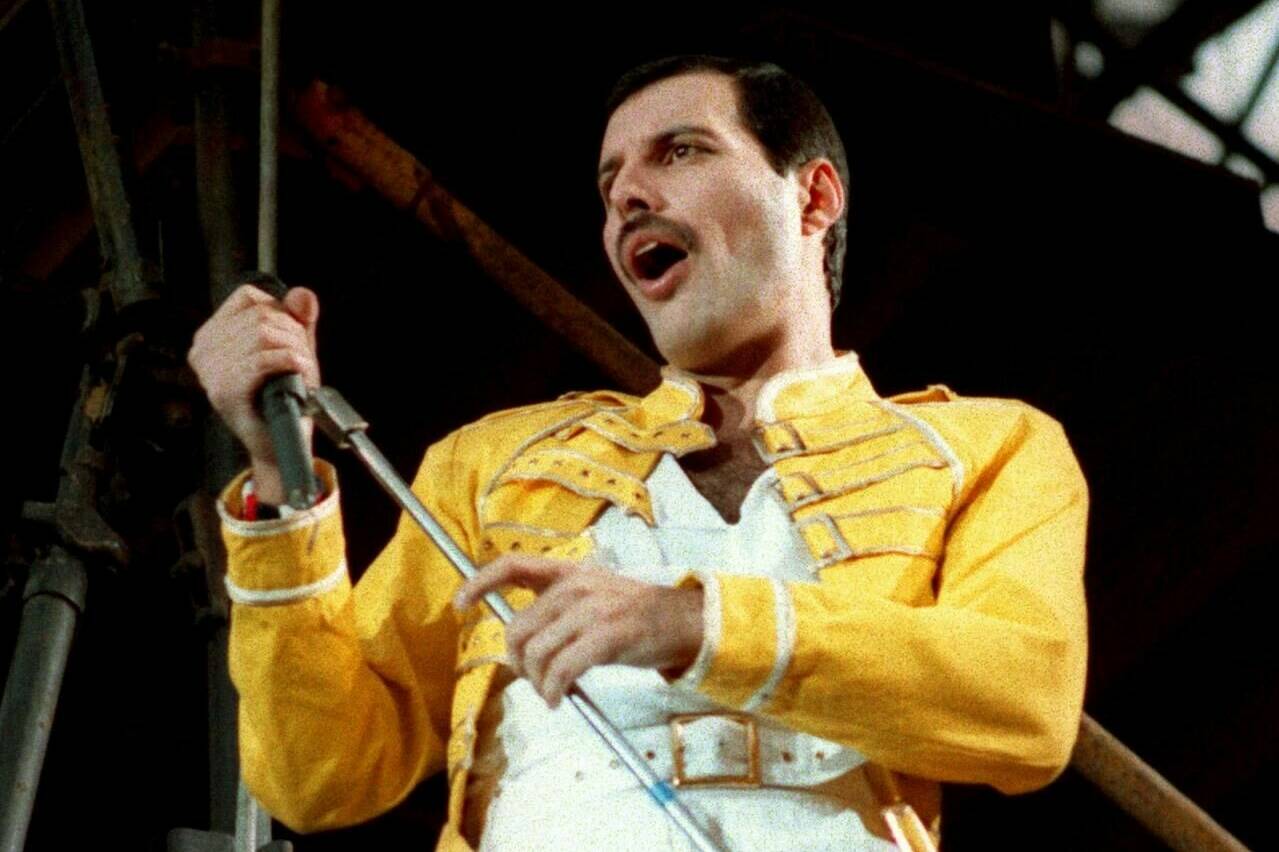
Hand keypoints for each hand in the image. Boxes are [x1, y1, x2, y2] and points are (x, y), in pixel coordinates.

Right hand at [187, 283, 320, 501]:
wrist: (282, 441)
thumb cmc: (284, 395)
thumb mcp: (293, 346)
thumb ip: (298, 318)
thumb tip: (302, 295)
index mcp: (211, 334)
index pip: (248, 298)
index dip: (280, 312)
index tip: (290, 338)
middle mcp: (203, 350)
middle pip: (260, 316)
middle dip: (293, 335)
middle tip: (301, 359)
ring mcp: (210, 372)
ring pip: (263, 334)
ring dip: (295, 350)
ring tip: (300, 370)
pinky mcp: (224, 392)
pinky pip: (261, 360)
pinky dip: (289, 362)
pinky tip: (298, 373)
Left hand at [453, 556, 703, 707]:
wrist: (682, 622)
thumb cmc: (634, 616)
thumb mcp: (594, 596)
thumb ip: (558, 608)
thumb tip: (520, 641)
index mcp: (570, 573)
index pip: (513, 566)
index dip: (480, 583)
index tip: (460, 603)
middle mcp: (577, 587)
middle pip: (519, 628)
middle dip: (518, 661)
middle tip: (531, 677)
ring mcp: (592, 611)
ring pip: (537, 653)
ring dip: (538, 682)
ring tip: (550, 692)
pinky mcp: (606, 637)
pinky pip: (562, 670)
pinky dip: (554, 690)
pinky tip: (560, 698)